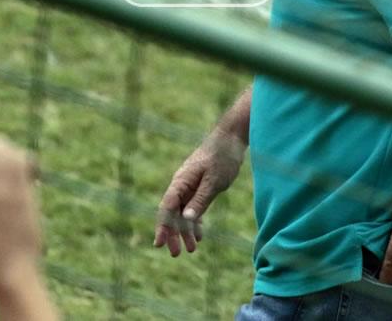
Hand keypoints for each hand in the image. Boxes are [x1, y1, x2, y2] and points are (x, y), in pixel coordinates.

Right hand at [153, 131, 245, 256]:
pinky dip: (195, 221)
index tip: (159, 244)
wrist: (231, 138)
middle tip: (176, 254)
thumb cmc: (222, 156)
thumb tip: (186, 219)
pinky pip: (193, 207)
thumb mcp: (214, 181)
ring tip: (191, 250)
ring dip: (185, 231)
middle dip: (173, 234)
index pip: (167, 208)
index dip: (162, 226)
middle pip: (172, 213)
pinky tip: (199, 235)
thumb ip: (200, 200)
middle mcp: (182, 185)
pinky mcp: (200, 187)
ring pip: (183, 212)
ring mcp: (190, 186)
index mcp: (181, 182)